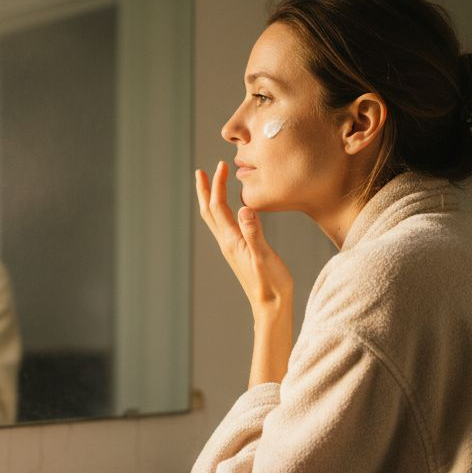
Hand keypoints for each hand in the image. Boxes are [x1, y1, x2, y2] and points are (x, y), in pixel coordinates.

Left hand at [195, 162, 292, 318]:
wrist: (271, 307)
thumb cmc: (271, 284)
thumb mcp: (264, 257)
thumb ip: (254, 233)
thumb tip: (244, 209)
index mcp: (231, 241)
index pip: (218, 207)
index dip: (217, 185)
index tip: (220, 165)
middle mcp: (227, 244)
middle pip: (210, 212)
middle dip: (205, 190)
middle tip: (201, 172)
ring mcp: (232, 249)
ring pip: (215, 220)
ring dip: (211, 200)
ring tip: (211, 186)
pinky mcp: (239, 253)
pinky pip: (225, 227)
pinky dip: (223, 213)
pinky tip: (231, 211)